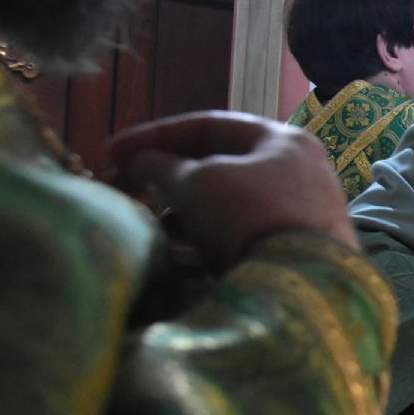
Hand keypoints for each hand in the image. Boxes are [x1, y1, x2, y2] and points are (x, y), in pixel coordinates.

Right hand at [107, 111, 356, 273]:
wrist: (303, 289)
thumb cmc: (250, 217)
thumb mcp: (196, 183)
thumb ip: (161, 166)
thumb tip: (140, 162)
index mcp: (283, 139)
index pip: (209, 124)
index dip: (155, 136)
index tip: (110, 153)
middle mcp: (300, 171)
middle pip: (221, 164)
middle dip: (169, 176)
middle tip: (125, 188)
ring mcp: (303, 214)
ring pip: (230, 202)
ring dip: (184, 209)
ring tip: (146, 221)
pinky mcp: (298, 253)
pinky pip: (243, 234)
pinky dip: (207, 237)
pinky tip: (176, 252)